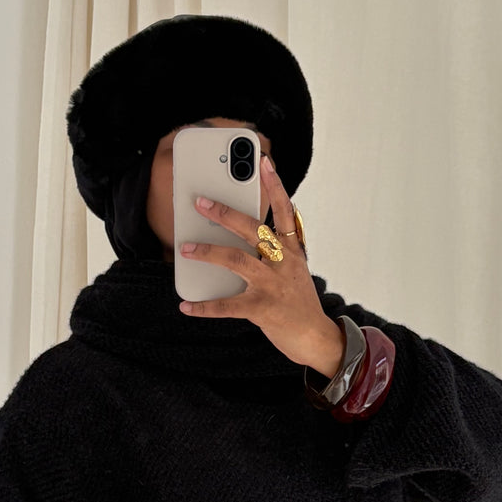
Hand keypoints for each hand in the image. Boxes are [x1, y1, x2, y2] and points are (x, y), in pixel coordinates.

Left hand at [178, 155, 345, 373]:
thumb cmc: (299, 303)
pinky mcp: (262, 309)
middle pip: (252, 230)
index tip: (264, 163)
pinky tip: (186, 306)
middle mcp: (283, 263)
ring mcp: (272, 285)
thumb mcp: (295, 271)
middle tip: (201, 202)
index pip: (285, 211)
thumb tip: (244, 235)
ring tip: (186, 248)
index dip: (275, 186)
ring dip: (208, 252)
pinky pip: (227, 306)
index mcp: (292, 251)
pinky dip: (204, 307)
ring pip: (235, 260)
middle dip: (225, 214)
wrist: (315, 338)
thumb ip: (277, 252)